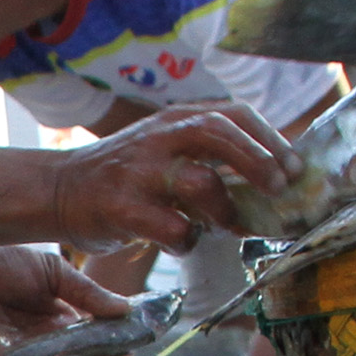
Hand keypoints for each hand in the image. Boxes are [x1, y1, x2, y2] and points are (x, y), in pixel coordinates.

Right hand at [46, 105, 290, 258]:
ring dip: (225, 211)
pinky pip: (172, 228)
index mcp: (177, 119)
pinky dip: (188, 240)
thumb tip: (276, 176)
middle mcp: (159, 138)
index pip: (235, 114)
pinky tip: (182, 241)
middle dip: (259, 162)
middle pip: (219, 134)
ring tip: (227, 226)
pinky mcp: (122, 208)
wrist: (60, 189)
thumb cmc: (129, 174)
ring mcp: (139, 172)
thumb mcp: (168, 147)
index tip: (295, 168)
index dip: (271, 140)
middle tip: (280, 190)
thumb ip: (212, 153)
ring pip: (200, 184)